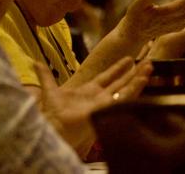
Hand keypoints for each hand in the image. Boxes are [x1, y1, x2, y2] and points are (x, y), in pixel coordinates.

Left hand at [35, 57, 152, 157]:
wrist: (55, 124)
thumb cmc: (53, 112)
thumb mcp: (49, 88)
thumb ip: (45, 75)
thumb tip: (35, 62)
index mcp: (89, 90)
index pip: (107, 77)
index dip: (118, 68)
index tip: (128, 60)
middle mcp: (100, 96)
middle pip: (121, 81)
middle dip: (133, 72)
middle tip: (147, 62)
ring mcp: (106, 102)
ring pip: (126, 88)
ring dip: (138, 78)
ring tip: (149, 67)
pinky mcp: (109, 107)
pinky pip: (124, 96)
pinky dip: (135, 88)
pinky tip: (143, 80)